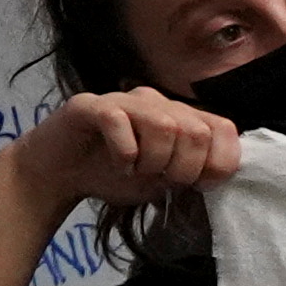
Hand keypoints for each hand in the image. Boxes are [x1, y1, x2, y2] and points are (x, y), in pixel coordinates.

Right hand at [8, 87, 241, 222]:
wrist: (61, 174)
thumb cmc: (117, 175)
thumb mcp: (165, 181)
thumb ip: (194, 172)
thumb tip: (219, 172)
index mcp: (181, 117)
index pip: (224, 128)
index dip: (218, 163)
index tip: (197, 185)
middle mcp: (157, 102)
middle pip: (196, 130)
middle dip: (184, 168)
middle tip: (160, 180)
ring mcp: (124, 100)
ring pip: (164, 125)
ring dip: (153, 161)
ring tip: (136, 171)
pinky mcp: (91, 104)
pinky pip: (119, 121)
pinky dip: (124, 153)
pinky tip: (117, 165)